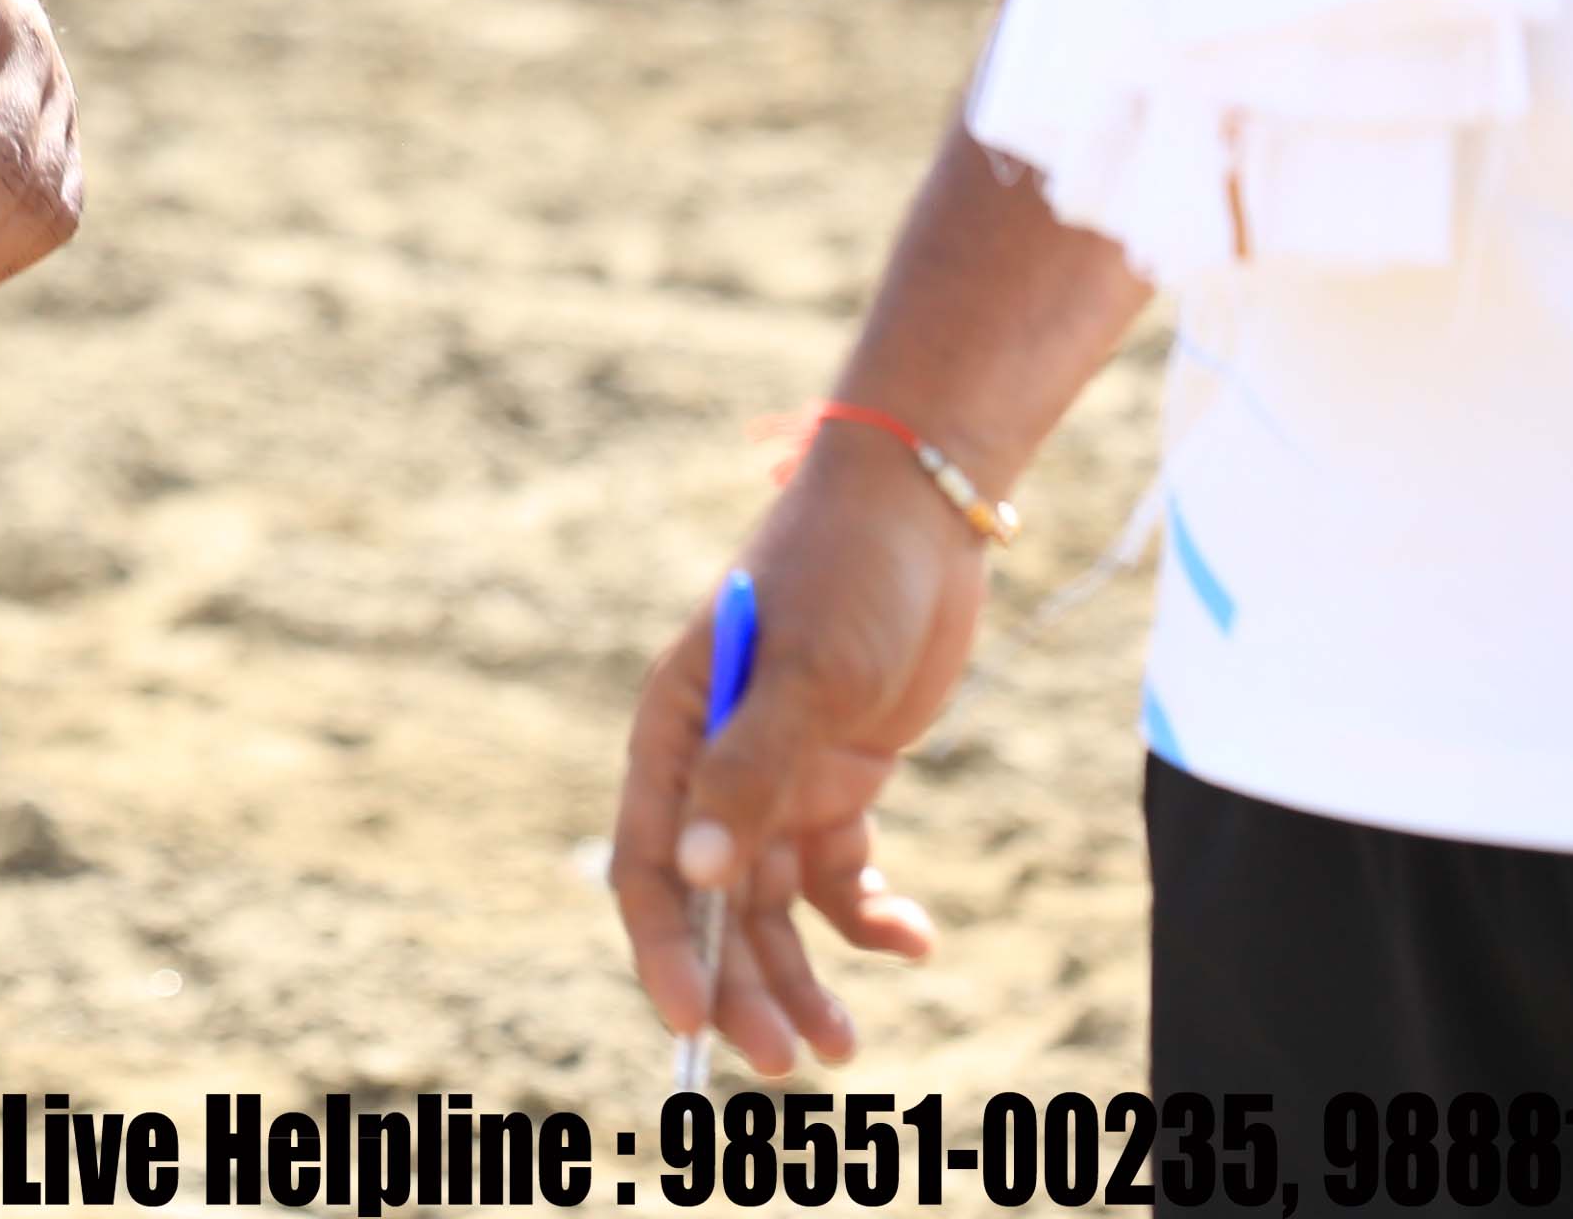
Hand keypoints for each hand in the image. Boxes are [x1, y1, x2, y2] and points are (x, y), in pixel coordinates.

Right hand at [610, 440, 978, 1073]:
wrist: (922, 511)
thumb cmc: (845, 572)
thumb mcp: (804, 673)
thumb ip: (749, 774)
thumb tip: (694, 878)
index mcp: (674, 731)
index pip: (650, 862)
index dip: (663, 949)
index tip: (693, 1024)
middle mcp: (715, 762)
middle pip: (714, 902)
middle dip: (744, 986)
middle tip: (791, 1061)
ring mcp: (778, 771)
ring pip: (774, 902)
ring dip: (804, 973)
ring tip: (843, 1047)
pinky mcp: (840, 772)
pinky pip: (841, 872)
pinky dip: (871, 915)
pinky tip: (915, 940)